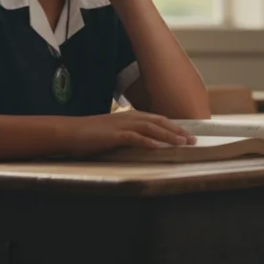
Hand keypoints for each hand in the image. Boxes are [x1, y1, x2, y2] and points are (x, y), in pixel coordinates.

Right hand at [62, 110, 196, 157]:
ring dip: (168, 135)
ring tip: (182, 143)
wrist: (70, 132)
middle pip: (159, 121)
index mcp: (131, 116)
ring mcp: (122, 125)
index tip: (189, 134)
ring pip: (151, 128)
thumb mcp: (115, 133)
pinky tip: (158, 147)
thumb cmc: (91, 135)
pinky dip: (147, 141)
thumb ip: (131, 135)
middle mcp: (129, 117)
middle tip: (193, 139)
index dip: (175, 126)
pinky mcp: (114, 135)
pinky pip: (134, 137)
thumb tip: (147, 143)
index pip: (158, 119)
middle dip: (178, 130)